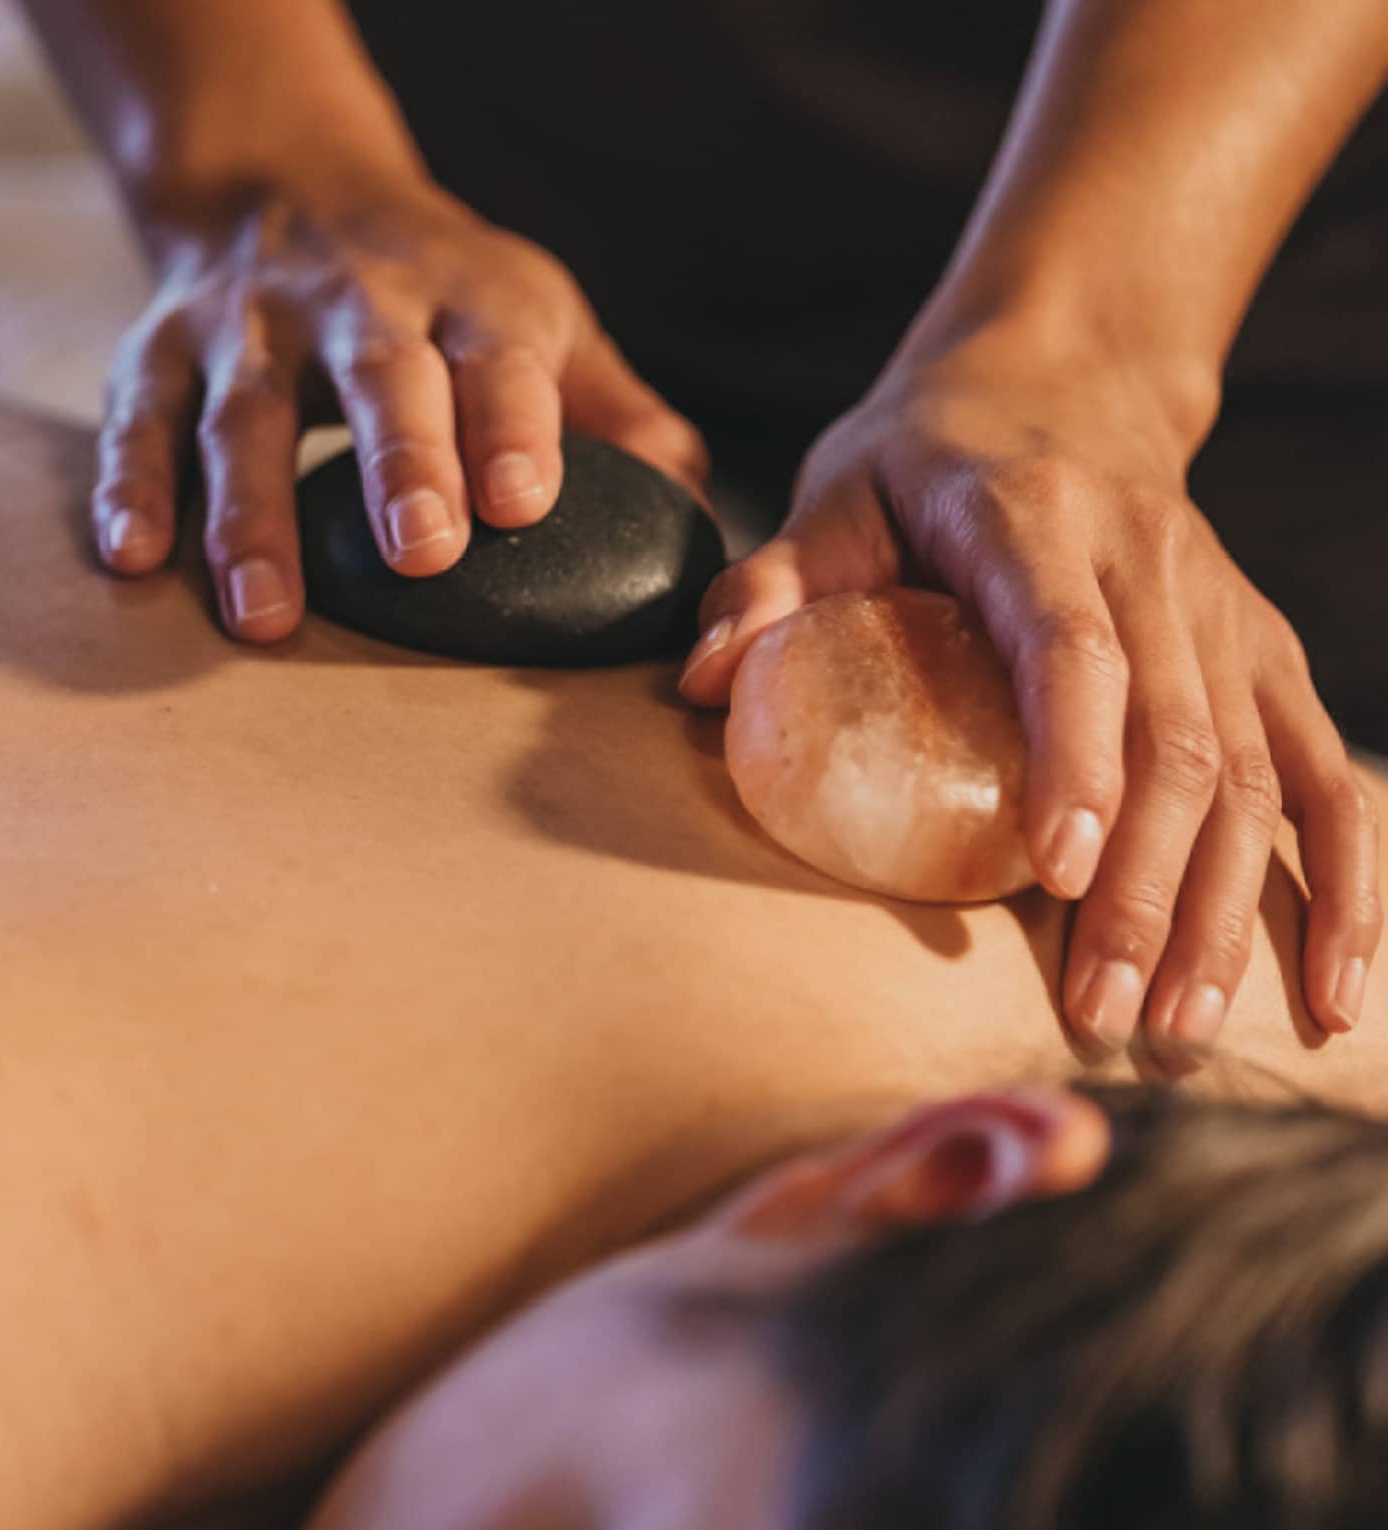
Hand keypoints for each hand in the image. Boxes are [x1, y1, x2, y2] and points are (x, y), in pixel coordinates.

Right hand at [93, 175, 705, 639]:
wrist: (291, 184)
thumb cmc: (444, 291)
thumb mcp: (540, 320)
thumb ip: (616, 411)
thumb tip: (691, 503)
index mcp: (469, 300)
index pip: (498, 357)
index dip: (513, 424)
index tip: (523, 502)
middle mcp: (359, 303)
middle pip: (380, 375)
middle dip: (401, 460)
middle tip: (421, 554)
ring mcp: (252, 323)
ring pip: (247, 410)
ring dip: (254, 512)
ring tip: (266, 614)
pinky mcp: (163, 347)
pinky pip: (140, 414)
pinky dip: (134, 482)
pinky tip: (134, 557)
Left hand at [680, 325, 1380, 1063]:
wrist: (1069, 379)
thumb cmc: (930, 452)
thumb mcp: (837, 486)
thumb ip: (773, 577)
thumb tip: (701, 679)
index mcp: (1036, 524)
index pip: (1074, 647)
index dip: (1076, 757)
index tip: (1059, 871)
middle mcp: (1153, 566)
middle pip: (1175, 739)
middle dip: (1146, 889)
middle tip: (1102, 1015)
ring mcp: (1223, 614)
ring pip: (1254, 776)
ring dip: (1225, 911)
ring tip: (1177, 1029)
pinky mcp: (1263, 651)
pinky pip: (1324, 775)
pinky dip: (1337, 885)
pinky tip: (1324, 993)